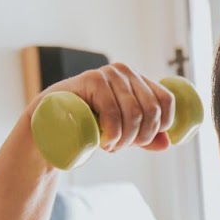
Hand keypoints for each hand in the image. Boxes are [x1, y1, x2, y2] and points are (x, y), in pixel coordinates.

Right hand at [32, 63, 175, 153]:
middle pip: (151, 110)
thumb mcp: (123, 131)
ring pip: (134, 114)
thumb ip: (146, 137)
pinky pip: (113, 112)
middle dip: (140, 137)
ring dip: (125, 139)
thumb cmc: (90, 124)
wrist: (51, 119)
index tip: (143, 140)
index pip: (166, 101)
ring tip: (110, 146)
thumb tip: (168, 143)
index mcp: (138, 80)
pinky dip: (113, 134)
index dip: (162, 125)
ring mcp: (109, 74)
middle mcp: (126, 72)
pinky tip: (104, 141)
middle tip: (122, 146)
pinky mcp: (92, 80)